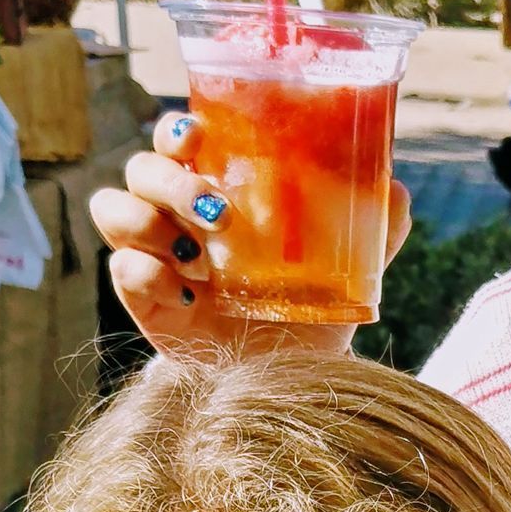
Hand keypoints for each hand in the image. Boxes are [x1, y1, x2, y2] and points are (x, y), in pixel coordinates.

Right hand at [89, 110, 411, 358]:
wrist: (287, 382)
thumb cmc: (308, 315)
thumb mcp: (346, 271)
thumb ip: (372, 231)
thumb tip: (397, 189)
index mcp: (219, 191)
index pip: (179, 139)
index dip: (178, 128)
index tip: (198, 135)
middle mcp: (178, 216)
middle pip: (141, 168)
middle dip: (170, 180)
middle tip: (217, 211)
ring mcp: (155, 256)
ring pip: (113, 209)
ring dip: (151, 222)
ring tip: (201, 259)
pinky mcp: (144, 302)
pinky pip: (123, 271)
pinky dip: (147, 275)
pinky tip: (188, 296)